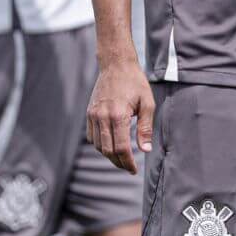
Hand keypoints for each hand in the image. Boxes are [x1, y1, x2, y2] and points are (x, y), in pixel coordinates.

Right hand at [86, 58, 154, 174]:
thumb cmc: (135, 82)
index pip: (121, 148)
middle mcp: (103, 117)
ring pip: (98, 146)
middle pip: (108, 150)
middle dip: (119, 163)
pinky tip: (110, 146)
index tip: (134, 170)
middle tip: (129, 168)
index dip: (128, 163)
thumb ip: (145, 127)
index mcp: (119, 115)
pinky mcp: (89, 113)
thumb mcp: (147, 103)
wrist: (116, 65)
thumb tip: (145, 150)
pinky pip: (91, 137)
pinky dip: (100, 145)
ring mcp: (93, 115)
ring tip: (121, 159)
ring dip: (109, 156)